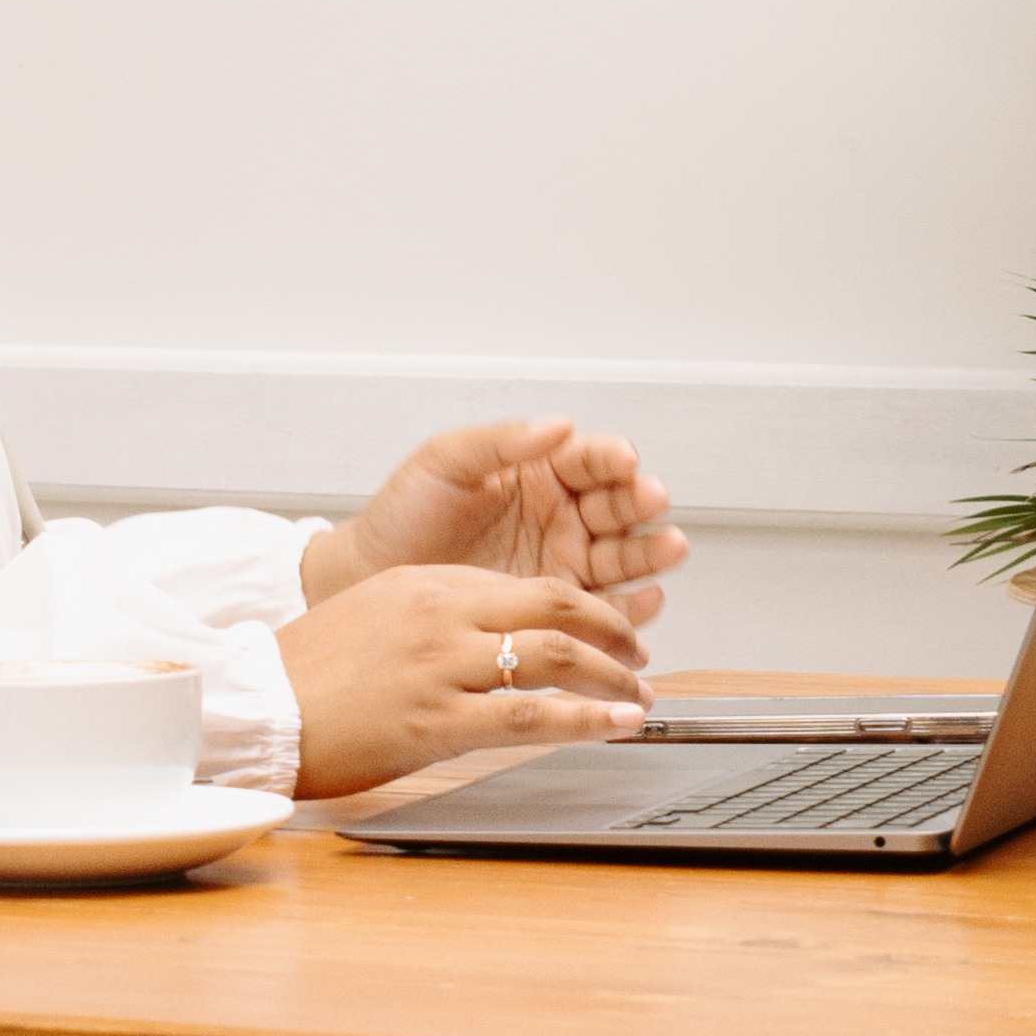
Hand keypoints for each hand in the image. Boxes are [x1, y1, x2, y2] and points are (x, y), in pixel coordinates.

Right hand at [276, 565, 660, 797]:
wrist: (254, 712)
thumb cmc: (307, 674)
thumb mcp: (373, 616)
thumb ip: (434, 616)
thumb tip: (490, 634)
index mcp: (426, 584)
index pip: (525, 584)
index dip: (579, 607)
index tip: (602, 631)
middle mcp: (440, 613)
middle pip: (555, 603)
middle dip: (610, 628)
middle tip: (636, 656)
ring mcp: (441, 665)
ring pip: (555, 654)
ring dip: (612, 676)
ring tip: (638, 696)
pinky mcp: (437, 719)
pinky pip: (530, 714)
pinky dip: (587, 718)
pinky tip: (617, 724)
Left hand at [303, 418, 685, 607]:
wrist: (367, 582)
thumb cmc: (399, 518)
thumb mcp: (442, 463)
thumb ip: (498, 441)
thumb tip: (556, 424)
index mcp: (536, 474)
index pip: (589, 460)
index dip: (611, 459)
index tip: (622, 460)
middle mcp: (558, 517)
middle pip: (617, 507)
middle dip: (640, 504)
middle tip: (652, 502)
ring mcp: (561, 564)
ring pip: (622, 555)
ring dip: (651, 552)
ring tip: (668, 548)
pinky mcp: (556, 611)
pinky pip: (605, 609)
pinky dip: (631, 608)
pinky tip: (646, 600)